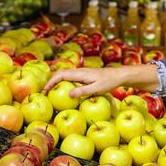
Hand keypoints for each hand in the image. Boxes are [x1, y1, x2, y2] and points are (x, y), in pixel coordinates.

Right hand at [43, 65, 159, 97]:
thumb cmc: (110, 82)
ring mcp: (83, 73)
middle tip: (45, 94)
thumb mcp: (97, 88)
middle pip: (60, 74)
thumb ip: (83, 91)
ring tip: (52, 94)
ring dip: (57, 83)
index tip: (44, 92)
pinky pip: (72, 79)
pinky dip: (65, 84)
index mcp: (80, 73)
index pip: (60, 75)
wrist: (121, 75)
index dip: (50, 82)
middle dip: (51, 82)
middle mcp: (80, 71)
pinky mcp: (86, 76)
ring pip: (66, 76)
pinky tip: (66, 93)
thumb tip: (68, 94)